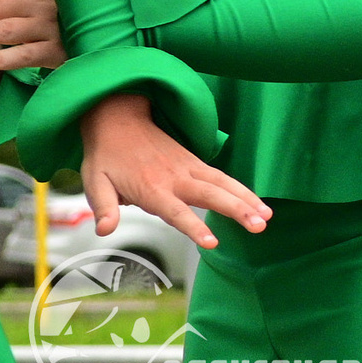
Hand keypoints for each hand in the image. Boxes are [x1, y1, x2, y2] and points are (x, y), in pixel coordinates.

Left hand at [76, 93, 268, 248]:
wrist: (121, 120)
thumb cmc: (107, 155)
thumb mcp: (94, 182)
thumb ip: (103, 207)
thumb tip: (105, 230)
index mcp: (151, 187)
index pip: (176, 212)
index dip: (195, 228)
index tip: (213, 242)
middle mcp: (176, 177)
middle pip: (212, 195)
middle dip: (238, 210)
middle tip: (259, 225)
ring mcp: (188, 167)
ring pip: (224, 184)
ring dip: (247, 199)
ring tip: (267, 216)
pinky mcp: (195, 162)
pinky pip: (222, 177)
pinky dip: (242, 189)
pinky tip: (256, 203)